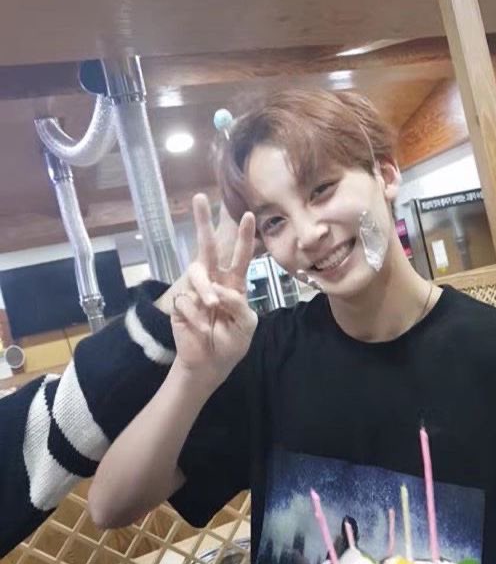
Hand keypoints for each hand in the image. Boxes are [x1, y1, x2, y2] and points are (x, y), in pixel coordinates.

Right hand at [169, 194, 256, 386]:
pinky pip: (186, 300)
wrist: (209, 365)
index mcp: (234, 284)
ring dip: (206, 288)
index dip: (244, 237)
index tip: (249, 215)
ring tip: (212, 305)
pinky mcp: (179, 304)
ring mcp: (194, 291)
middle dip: (203, 223)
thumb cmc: (231, 343)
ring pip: (197, 273)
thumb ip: (239, 305)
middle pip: (206, 247)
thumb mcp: (246, 325)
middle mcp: (214, 282)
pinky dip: (196, 316)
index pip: (241, 256)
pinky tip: (200, 329)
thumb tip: (220, 290)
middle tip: (200, 197)